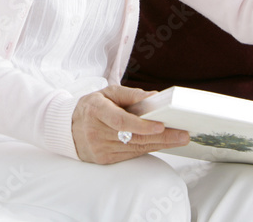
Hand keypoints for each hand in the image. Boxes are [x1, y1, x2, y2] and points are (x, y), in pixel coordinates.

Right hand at [71, 85, 188, 164]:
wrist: (70, 128)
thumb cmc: (93, 107)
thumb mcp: (108, 93)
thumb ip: (130, 94)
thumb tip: (154, 97)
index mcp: (96, 111)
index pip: (120, 121)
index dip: (141, 125)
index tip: (160, 125)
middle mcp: (96, 132)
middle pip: (133, 137)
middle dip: (161, 137)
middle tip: (182, 135)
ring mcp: (100, 149)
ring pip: (135, 148)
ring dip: (159, 144)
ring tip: (179, 139)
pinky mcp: (104, 160)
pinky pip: (131, 154)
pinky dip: (148, 148)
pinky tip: (162, 144)